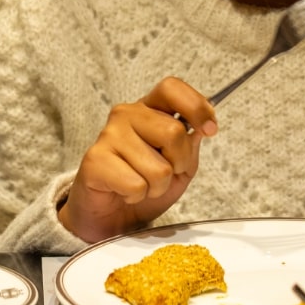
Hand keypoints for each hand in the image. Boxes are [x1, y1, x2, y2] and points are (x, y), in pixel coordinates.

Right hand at [59, 77, 216, 243]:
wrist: (110, 215)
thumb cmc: (144, 185)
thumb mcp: (179, 166)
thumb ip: (189, 146)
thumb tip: (198, 130)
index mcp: (148, 109)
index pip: (171, 89)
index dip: (196, 106)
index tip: (209, 129)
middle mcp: (126, 115)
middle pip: (174, 131)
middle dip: (178, 162)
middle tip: (164, 174)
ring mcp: (108, 135)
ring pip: (158, 167)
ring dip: (157, 187)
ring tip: (142, 185)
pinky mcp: (95, 160)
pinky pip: (136, 185)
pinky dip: (137, 196)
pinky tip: (125, 193)